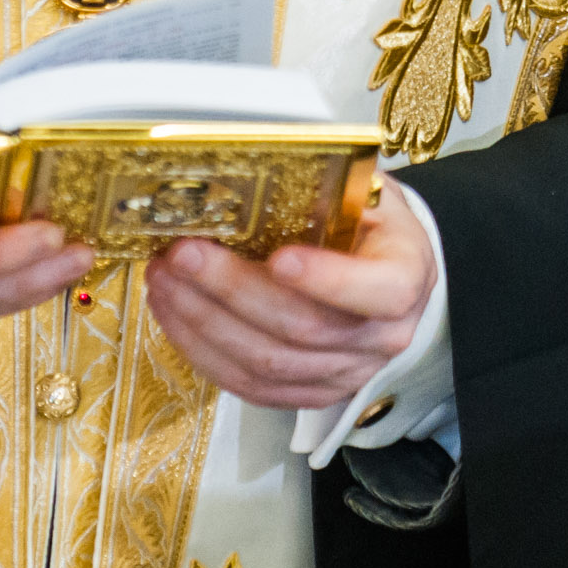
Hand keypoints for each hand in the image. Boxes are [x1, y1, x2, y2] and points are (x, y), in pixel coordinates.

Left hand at [143, 179, 436, 413]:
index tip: (280, 257)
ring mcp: (344, 374)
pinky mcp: (307, 395)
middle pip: (302, 327)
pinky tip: (173, 313)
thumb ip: (327, 189)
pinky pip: (249, 387)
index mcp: (404, 279)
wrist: (386, 276)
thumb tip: (257, 173)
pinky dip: (203, 351)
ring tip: (163, 278)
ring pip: (266, 363)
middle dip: (233, 290)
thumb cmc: (371, 228)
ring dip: (203, 321)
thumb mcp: (366, 194)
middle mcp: (381, 338)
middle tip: (183, 254)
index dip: (328, 279)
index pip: (377, 291)